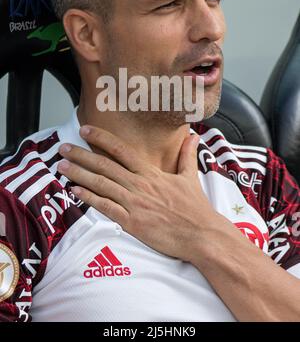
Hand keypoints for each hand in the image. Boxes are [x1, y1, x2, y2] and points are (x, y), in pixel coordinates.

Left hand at [57, 126, 217, 261]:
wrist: (201, 234)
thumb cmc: (195, 208)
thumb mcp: (190, 177)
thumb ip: (187, 155)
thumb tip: (193, 135)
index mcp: (151, 173)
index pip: (121, 150)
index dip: (101, 138)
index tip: (85, 130)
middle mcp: (139, 185)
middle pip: (104, 165)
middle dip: (81, 155)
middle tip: (63, 147)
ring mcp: (134, 203)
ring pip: (101, 184)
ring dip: (78, 174)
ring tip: (61, 166)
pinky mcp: (132, 222)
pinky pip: (105, 207)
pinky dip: (89, 198)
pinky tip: (74, 191)